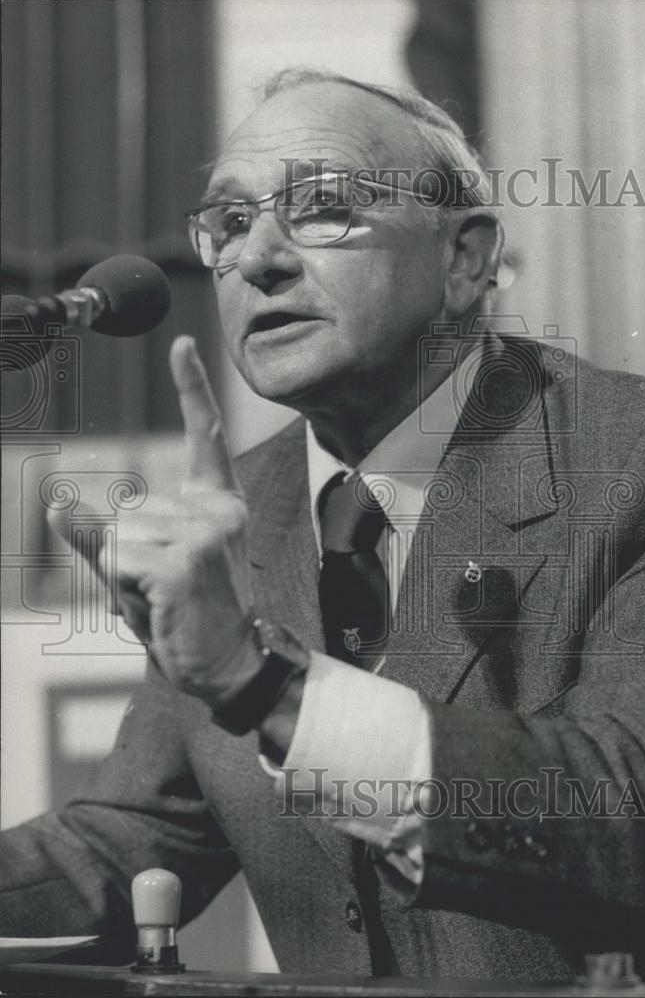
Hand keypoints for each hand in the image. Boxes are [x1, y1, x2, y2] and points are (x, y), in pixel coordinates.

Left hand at [48, 336, 258, 706]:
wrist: (229, 663)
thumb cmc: (186, 613)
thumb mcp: (142, 567)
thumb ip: (99, 536)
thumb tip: (53, 505)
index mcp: (215, 503)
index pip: (205, 437)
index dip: (193, 388)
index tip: (183, 343)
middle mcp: (215, 510)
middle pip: (124, 510)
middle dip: (124, 554)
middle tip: (165, 588)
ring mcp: (201, 535)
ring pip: (114, 537)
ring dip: (122, 575)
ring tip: (164, 599)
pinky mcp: (181, 563)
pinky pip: (114, 561)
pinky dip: (121, 588)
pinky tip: (159, 604)